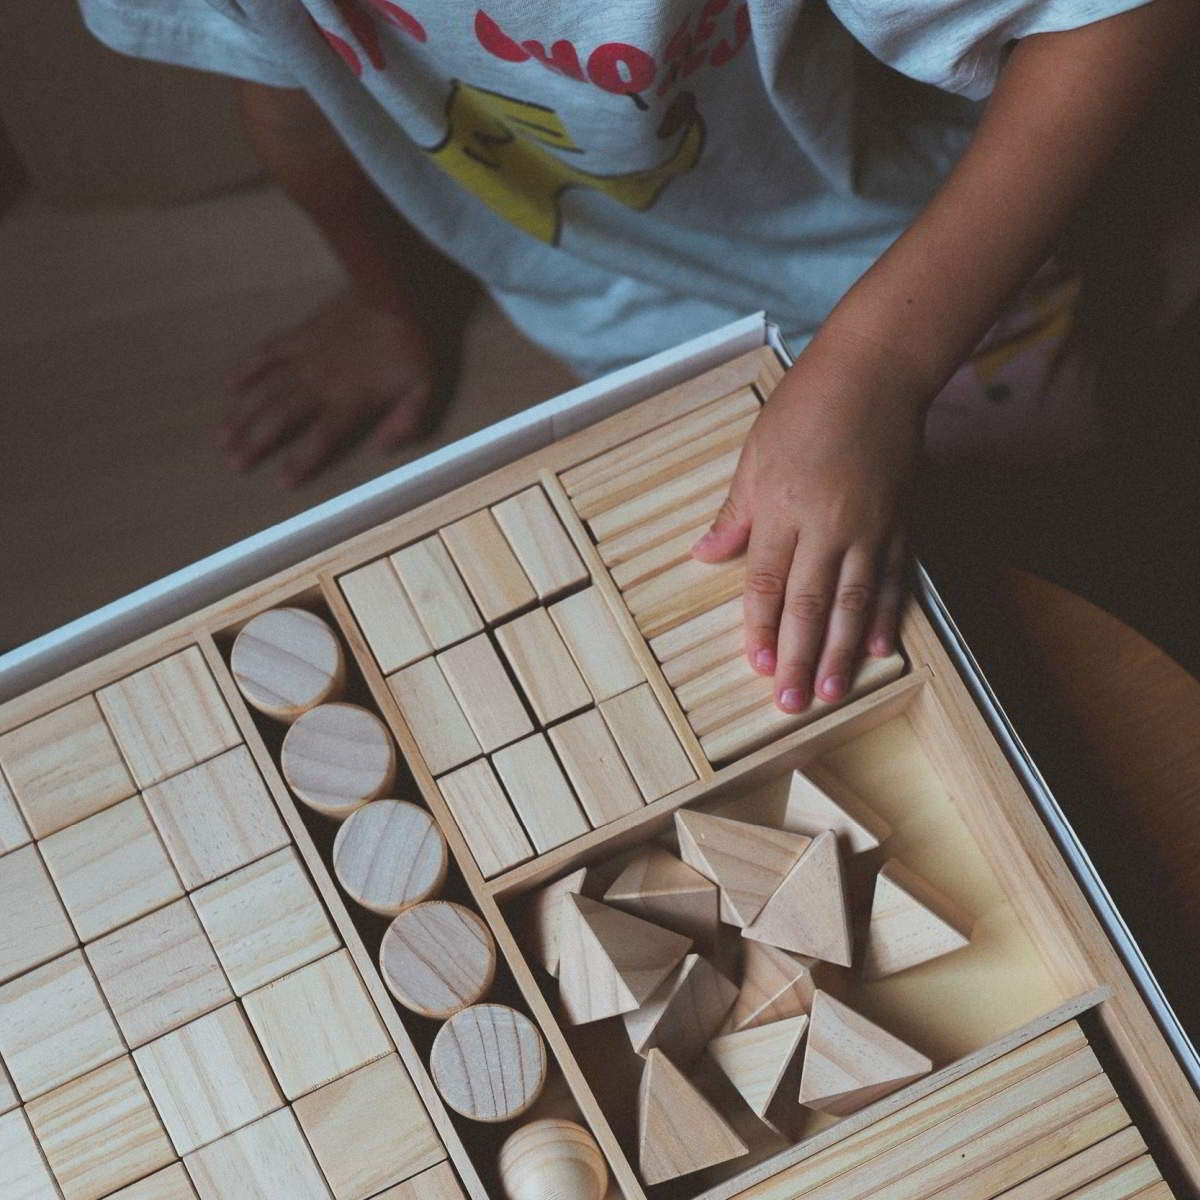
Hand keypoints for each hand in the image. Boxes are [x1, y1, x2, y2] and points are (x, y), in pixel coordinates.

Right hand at [218, 289, 438, 486]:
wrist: (394, 291)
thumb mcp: (427, 389)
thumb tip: (383, 450)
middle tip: (233, 464)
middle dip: (256, 443)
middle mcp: (320, 385)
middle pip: (280, 420)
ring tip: (222, 437)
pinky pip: (266, 354)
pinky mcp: (300, 335)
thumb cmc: (415, 343)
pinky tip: (229, 387)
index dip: (301, 462)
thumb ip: (407, 423)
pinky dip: (246, 370)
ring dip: (243, 415)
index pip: (321, 440)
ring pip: (266, 391)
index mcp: (351, 402)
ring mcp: (305, 358)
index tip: (281, 482)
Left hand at [692, 331, 924, 712]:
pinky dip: (888, 616)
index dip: (760, 627)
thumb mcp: (755, 456)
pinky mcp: (902, 522)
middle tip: (791, 702)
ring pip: (854, 602)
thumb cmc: (805, 408)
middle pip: (809, 604)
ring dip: (843, 652)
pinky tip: (882, 649)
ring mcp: (869, 527)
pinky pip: (895, 578)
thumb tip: (704, 555)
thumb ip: (734, 513)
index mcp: (781, 509)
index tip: (755, 664)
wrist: (874, 372)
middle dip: (799, 657)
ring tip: (833, 691)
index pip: (766, 582)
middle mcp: (827, 525)